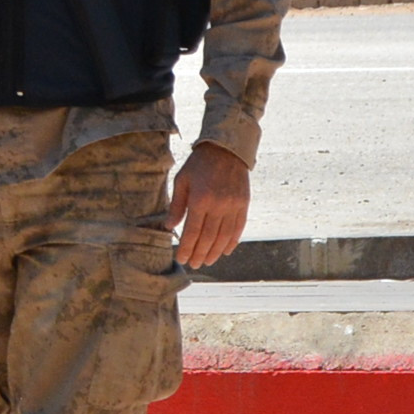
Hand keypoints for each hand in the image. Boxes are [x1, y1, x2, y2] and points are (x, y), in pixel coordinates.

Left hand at [167, 142, 250, 271]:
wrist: (226, 149)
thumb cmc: (199, 164)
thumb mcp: (182, 180)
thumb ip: (177, 205)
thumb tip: (170, 227)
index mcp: (200, 199)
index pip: (192, 231)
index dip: (187, 248)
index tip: (182, 258)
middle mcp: (218, 205)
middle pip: (208, 238)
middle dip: (200, 253)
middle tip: (194, 264)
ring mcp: (233, 206)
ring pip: (224, 236)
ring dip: (215, 252)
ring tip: (207, 261)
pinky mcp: (243, 204)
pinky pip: (238, 228)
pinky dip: (232, 242)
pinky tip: (225, 251)